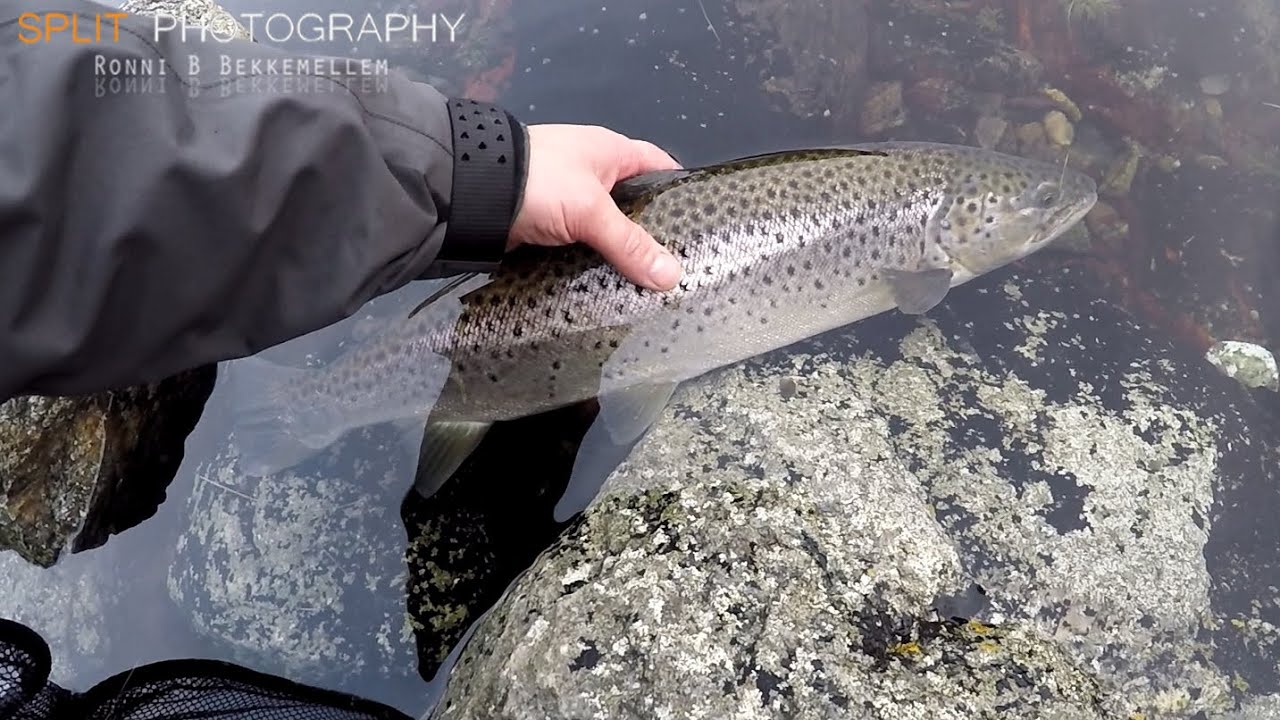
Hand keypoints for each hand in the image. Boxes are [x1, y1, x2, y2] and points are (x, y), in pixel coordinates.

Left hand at [507, 124, 684, 290]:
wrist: (471, 194)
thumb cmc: (539, 182)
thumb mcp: (591, 210)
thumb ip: (630, 243)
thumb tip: (672, 276)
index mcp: (610, 151)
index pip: (659, 166)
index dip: (679, 189)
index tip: (700, 223)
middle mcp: (592, 172)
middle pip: (634, 204)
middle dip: (651, 232)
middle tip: (677, 266)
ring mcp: (569, 200)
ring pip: (606, 229)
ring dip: (619, 252)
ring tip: (648, 284)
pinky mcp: (549, 225)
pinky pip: (582, 246)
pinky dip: (592, 263)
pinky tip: (608, 285)